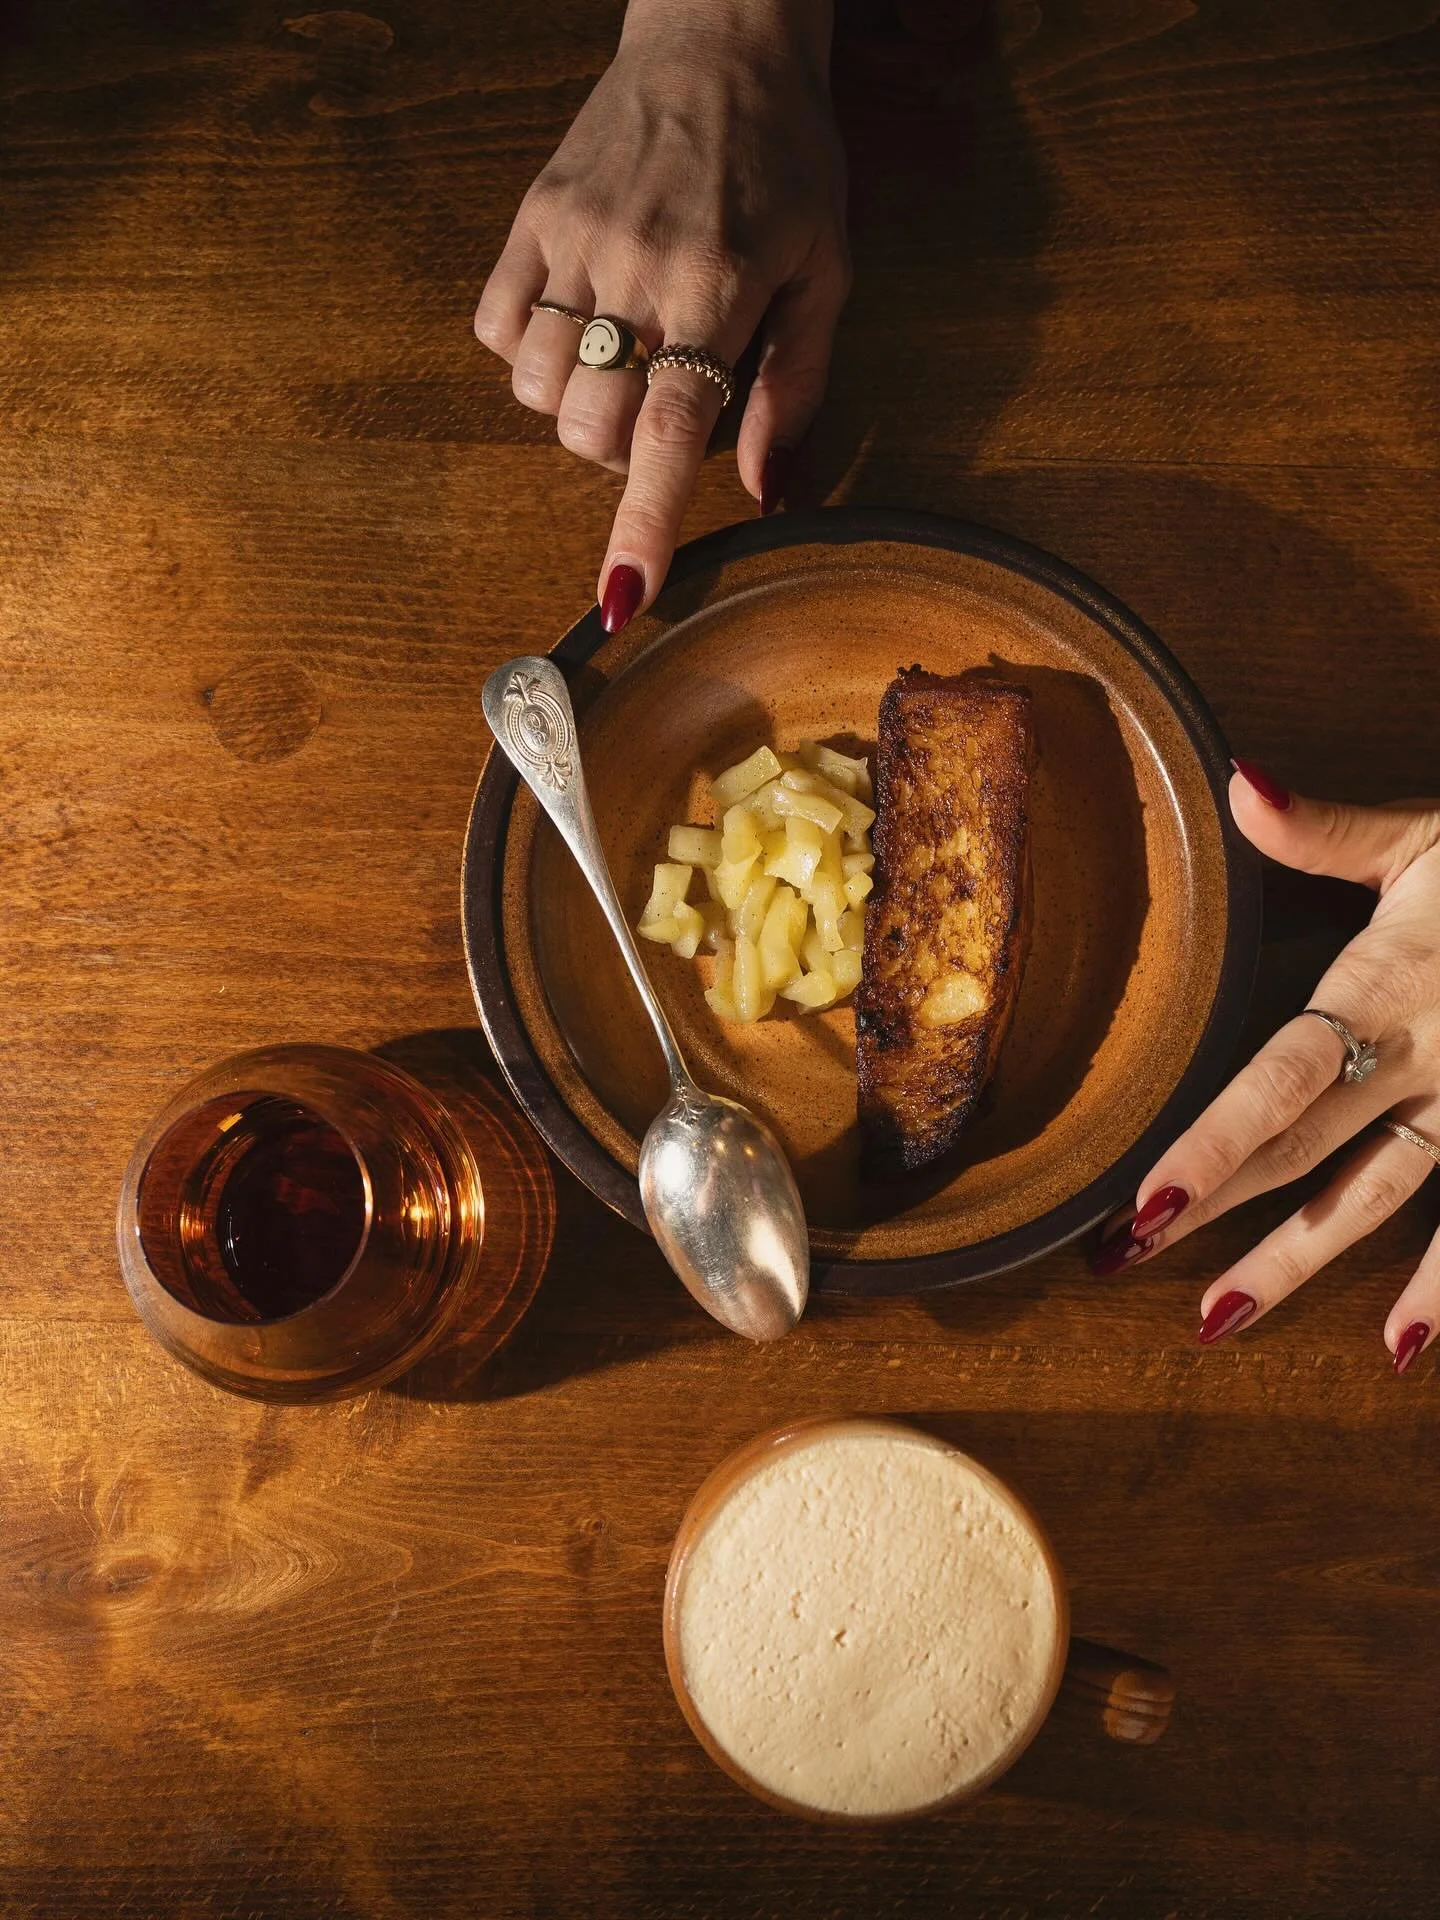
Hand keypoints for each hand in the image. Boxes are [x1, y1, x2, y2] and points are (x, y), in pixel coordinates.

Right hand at [474, 0, 849, 630]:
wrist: (720, 37)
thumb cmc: (787, 161)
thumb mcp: (826, 270)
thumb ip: (797, 385)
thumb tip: (765, 489)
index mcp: (721, 286)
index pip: (671, 429)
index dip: (644, 520)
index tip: (621, 592)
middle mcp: (639, 267)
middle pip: (591, 425)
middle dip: (618, 454)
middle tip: (656, 410)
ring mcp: (574, 239)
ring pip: (536, 387)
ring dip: (572, 408)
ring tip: (617, 362)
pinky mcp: (531, 214)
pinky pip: (497, 327)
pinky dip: (526, 352)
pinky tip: (574, 323)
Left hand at [1092, 762, 1439, 1371]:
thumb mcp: (1427, 838)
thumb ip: (1327, 830)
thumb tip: (1238, 781)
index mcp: (1386, 986)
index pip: (1280, 1080)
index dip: (1212, 1145)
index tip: (1143, 1201)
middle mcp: (1427, 1061)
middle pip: (1301, 1151)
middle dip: (1209, 1209)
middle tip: (1114, 1260)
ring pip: (1376, 1202)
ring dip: (1295, 1264)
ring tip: (1215, 1321)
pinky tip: (1399, 1350)